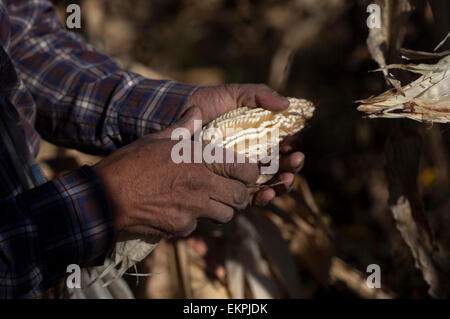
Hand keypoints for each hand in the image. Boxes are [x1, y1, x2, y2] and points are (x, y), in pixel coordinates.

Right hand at [92, 107, 258, 237]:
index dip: (250, 173)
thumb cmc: (131, 163)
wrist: (106, 196)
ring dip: (220, 210)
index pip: (244, 169)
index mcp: (199, 159)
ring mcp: (192, 209)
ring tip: (207, 201)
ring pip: (225, 216)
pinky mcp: (180, 228)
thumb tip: (196, 110)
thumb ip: (182, 127)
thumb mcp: (156, 139)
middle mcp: (201, 186)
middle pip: (239, 197)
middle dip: (238, 195)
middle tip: (229, 190)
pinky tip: (178, 211)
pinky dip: (192, 221)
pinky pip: (197, 226)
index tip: (247, 173)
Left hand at [186, 83, 304, 205]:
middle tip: (296, 161)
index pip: (284, 146)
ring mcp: (241, 172)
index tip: (294, 145)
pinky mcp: (229, 185)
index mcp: (260, 136)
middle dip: (293, 167)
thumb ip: (260, 95)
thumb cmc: (209, 103)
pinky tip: (266, 193)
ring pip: (270, 184)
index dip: (293, 147)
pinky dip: (262, 198)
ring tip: (285, 179)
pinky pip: (250, 197)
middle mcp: (254, 156)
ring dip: (283, 184)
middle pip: (282, 166)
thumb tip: (286, 104)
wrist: (180, 115)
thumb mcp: (235, 94)